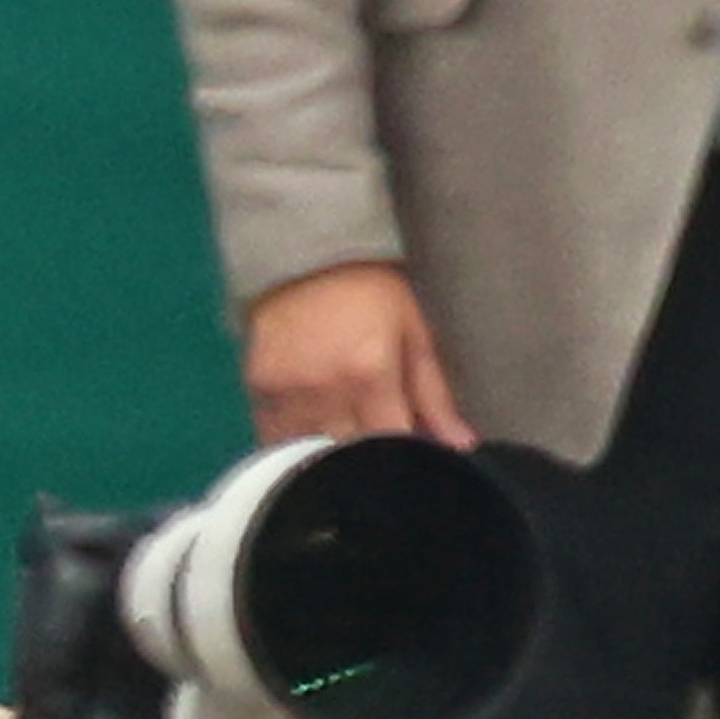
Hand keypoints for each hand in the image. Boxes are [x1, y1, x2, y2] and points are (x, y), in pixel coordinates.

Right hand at [239, 261, 467, 446]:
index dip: (403, 461)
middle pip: (350, 458)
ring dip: (330, 458)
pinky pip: (276, 439)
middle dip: (368, 463)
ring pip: (311, 455)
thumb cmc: (371, 293)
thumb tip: (462, 447)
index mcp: (371, 375)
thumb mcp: (413, 335)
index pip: (391, 446)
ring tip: (343, 441)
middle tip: (378, 452)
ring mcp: (287, 394)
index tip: (410, 461)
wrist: (304, 255)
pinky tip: (309, 430)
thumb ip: (435, 396)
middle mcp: (326, 391)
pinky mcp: (257, 391)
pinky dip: (296, 444)